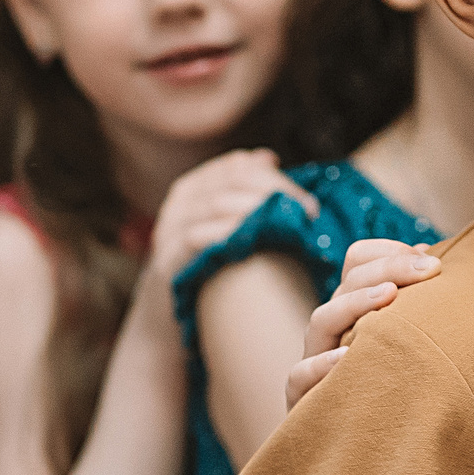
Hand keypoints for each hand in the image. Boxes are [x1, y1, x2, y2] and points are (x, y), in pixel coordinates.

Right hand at [143, 149, 315, 289]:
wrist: (165, 317)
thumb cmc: (206, 269)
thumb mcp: (224, 225)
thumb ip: (244, 191)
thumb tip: (268, 157)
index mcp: (195, 187)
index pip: (238, 167)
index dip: (275, 178)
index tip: (307, 202)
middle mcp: (179, 203)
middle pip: (231, 181)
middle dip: (274, 193)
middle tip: (308, 213)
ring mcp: (168, 230)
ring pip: (215, 204)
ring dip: (258, 211)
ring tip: (292, 227)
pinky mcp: (166, 260)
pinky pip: (195, 237)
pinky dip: (228, 234)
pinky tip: (257, 242)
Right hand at [283, 239, 441, 407]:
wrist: (364, 449)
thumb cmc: (395, 390)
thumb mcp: (408, 342)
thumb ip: (421, 304)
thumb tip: (437, 257)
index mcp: (354, 308)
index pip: (357, 261)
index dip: (387, 251)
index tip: (427, 257)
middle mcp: (333, 328)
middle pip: (347, 282)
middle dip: (388, 268)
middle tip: (429, 269)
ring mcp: (315, 361)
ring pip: (321, 319)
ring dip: (355, 304)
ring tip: (389, 297)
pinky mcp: (302, 399)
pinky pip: (299, 376)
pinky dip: (321, 365)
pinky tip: (347, 357)